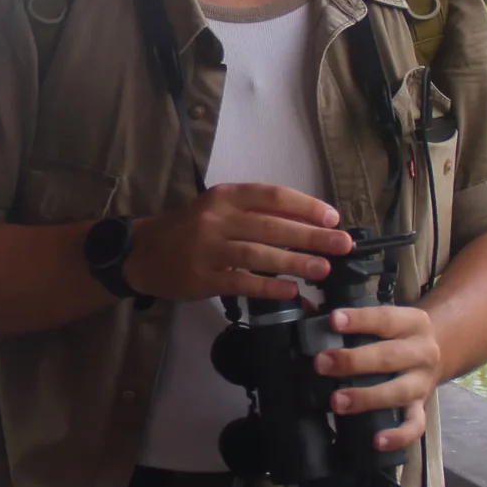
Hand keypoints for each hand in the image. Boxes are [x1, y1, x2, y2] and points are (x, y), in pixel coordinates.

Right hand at [126, 184, 353, 302]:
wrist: (144, 253)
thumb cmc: (190, 229)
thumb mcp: (219, 209)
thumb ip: (256, 213)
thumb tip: (308, 223)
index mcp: (225, 195)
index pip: (272, 196)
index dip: (306, 206)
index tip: (333, 218)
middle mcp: (216, 218)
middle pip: (272, 226)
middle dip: (311, 236)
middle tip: (342, 246)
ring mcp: (208, 249)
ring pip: (259, 254)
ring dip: (295, 262)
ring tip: (323, 269)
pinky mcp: (202, 278)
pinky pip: (242, 283)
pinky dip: (269, 287)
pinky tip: (291, 291)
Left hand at [316, 301, 442, 452]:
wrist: (437, 353)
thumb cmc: (396, 335)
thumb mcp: (384, 319)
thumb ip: (348, 316)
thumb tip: (304, 306)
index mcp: (414, 323)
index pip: (385, 319)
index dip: (359, 320)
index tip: (333, 321)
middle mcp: (423, 352)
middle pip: (389, 357)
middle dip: (353, 361)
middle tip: (321, 364)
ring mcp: (424, 383)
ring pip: (399, 392)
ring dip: (367, 397)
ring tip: (337, 401)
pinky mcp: (422, 408)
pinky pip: (414, 426)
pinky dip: (398, 436)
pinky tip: (376, 441)